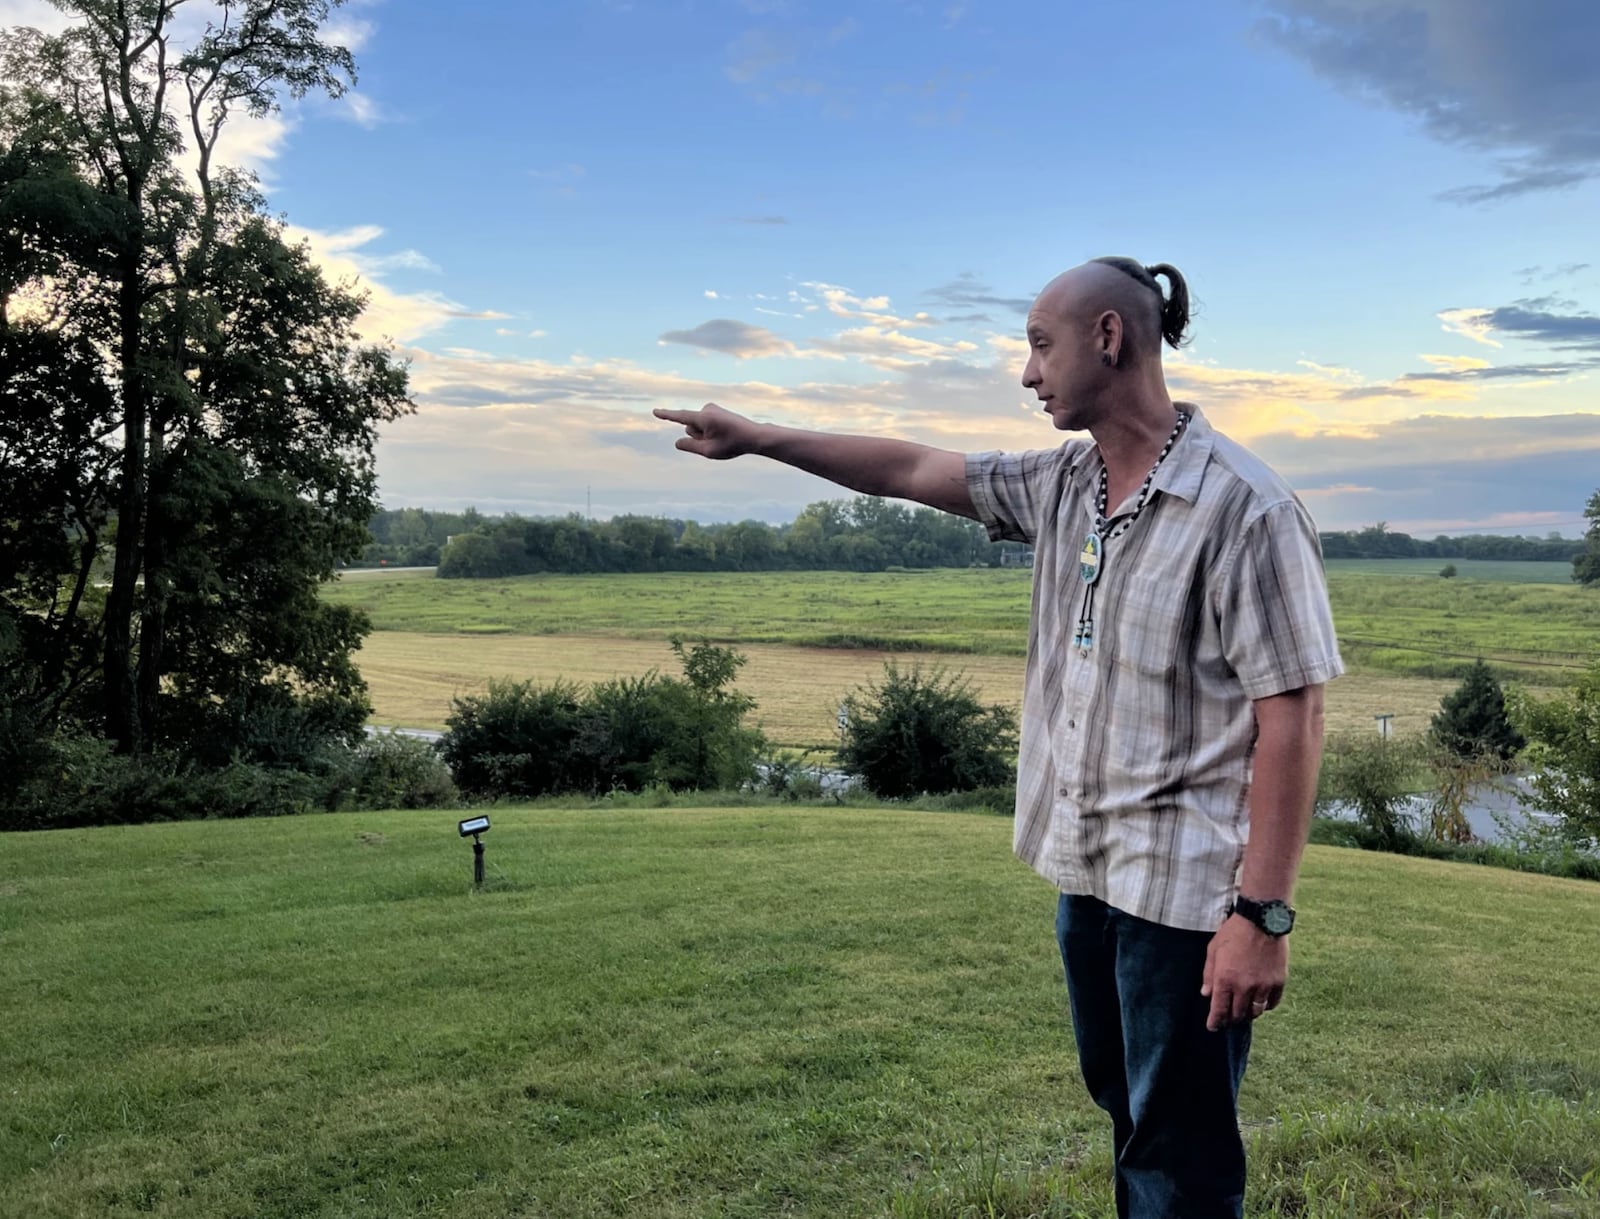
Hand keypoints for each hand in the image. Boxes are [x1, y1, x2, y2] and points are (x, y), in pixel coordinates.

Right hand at [653, 403, 759, 459]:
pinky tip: (724, 434)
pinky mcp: (715, 411)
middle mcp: (706, 409)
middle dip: (698, 437)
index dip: (666, 416)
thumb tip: (677, 442)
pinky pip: (705, 425)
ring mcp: (711, 409)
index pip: (680, 417)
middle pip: (690, 428)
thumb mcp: (709, 451)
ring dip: (705, 435)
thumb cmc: (733, 444)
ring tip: (723, 437)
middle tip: (718, 442)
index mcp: (704, 418)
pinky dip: (711, 432)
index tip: (655, 411)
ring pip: (697, 427)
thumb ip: (690, 447)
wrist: (754, 436)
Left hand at [1201, 914, 1287, 1031]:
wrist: (1261, 920)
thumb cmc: (1233, 932)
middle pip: (1238, 1014)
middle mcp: (1244, 987)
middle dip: (1231, 1019)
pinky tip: (1260, 1002)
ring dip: (1248, 1013)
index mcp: (1225, 979)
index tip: (1213, 1027)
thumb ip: (1209, 974)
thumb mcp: (1213, 949)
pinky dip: (1265, 1006)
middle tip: (1228, 1018)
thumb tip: (1206, 994)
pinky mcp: (1279, 982)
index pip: (1219, 1010)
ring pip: (1256, 1011)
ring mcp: (1263, 985)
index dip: (1215, 1022)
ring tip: (1244, 1010)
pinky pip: (1272, 1003)